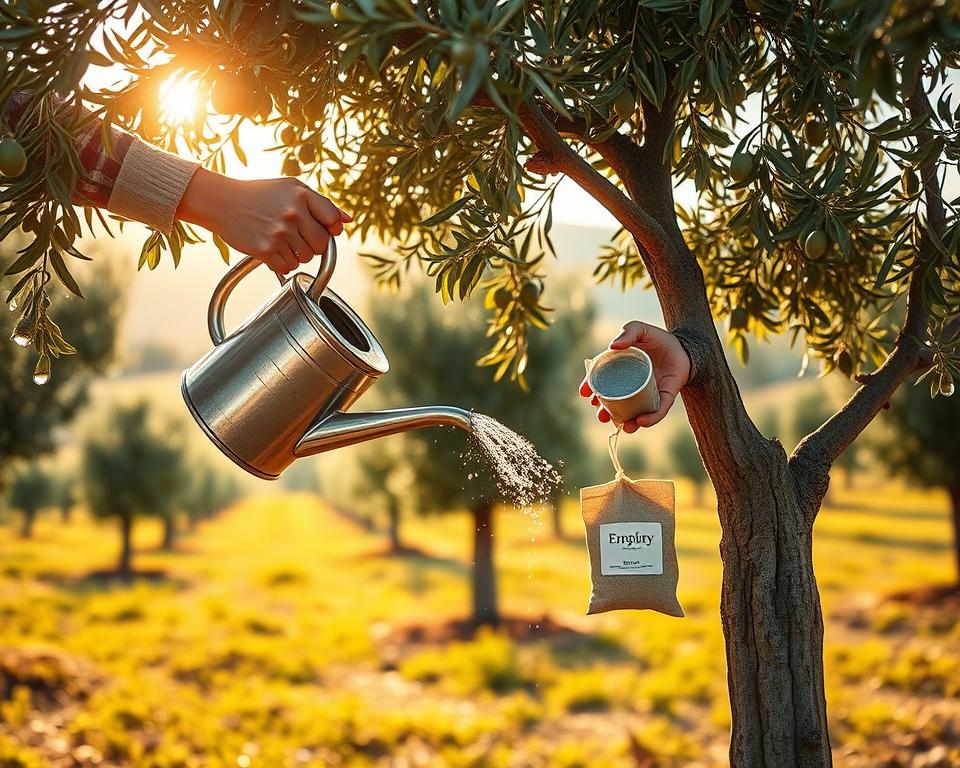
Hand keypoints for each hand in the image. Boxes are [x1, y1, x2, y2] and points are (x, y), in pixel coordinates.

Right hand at [177, 169, 351, 274]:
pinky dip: (282, 263)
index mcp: (301, 195)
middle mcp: (292, 214)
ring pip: (305, 259)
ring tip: (280, 240)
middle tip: (296, 236)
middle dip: (312, 245)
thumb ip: (321, 204)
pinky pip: (288, 268)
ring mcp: (279, 233)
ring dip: (296, 254)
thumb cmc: (260, 194)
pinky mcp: (265, 250)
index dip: (330, 229)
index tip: (320, 228)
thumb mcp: (291, 188)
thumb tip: (347, 220)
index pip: (333, 222)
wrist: (223, 201)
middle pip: (321, 246)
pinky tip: (272, 249)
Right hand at [579, 321, 691, 432]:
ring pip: (634, 412)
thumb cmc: (658, 338)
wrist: (684, 345)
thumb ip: (628, 332)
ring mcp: (647, 394)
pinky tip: (641, 421)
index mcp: (620, 371)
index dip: (592, 389)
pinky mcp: (664, 398)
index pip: (602, 382)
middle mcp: (631, 386)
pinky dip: (649, 418)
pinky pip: (657, 411)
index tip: (585, 393)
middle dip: (606, 412)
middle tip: (601, 416)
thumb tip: (612, 346)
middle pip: (615, 403)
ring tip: (623, 426)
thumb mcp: (640, 329)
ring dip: (625, 422)